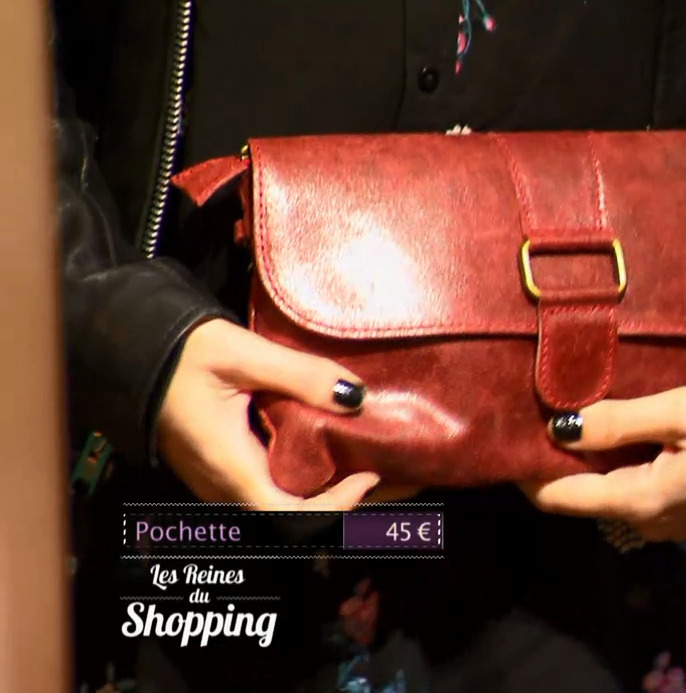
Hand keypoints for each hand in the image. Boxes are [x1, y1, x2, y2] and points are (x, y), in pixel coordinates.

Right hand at [156, 319, 380, 509]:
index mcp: (227, 465)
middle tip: (372, 470)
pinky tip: (320, 452)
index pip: (288, 517)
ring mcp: (214, 481)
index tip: (367, 478)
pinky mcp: (215, 468)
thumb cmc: (180, 353)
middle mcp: (219, 484)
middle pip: (286, 518)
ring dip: (317, 494)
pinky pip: (261, 489)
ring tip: (355, 462)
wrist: (128, 351)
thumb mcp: (243, 355)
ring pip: (274, 506)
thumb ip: (301, 375)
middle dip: (335, 504)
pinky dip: (297, 481)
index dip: (334, 508)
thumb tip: (356, 397)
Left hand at [519, 382, 685, 541]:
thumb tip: (558, 426)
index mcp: (641, 502)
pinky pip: (637, 486)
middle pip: (583, 495)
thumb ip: (616, 421)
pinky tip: (620, 426)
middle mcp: (650, 522)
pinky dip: (619, 460)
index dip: (528, 470)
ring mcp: (672, 519)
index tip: (508, 433)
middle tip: (540, 410)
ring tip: (574, 410)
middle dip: (558, 459)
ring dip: (590, 457)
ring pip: (610, 489)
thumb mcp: (678, 412)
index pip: (561, 496)